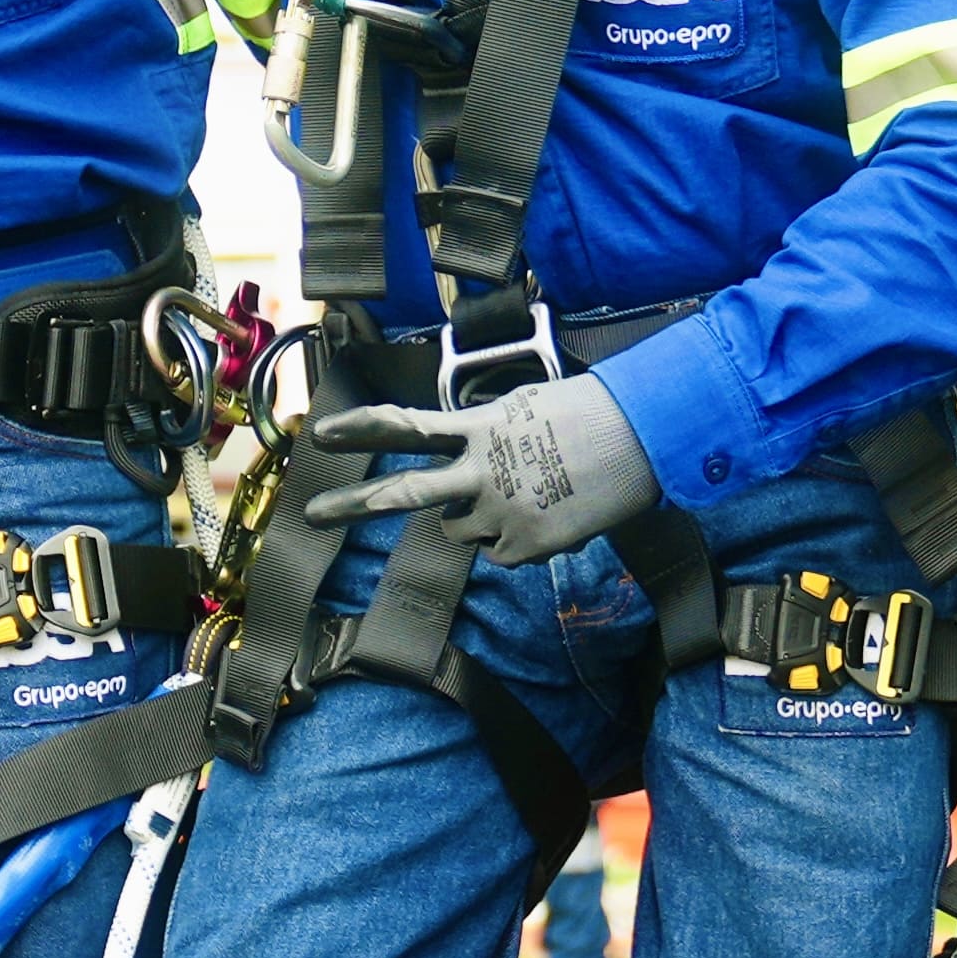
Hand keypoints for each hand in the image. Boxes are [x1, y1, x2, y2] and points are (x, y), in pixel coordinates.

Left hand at [302, 372, 661, 561]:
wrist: (644, 439)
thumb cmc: (591, 412)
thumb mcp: (527, 405)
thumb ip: (485, 428)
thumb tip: (469, 451)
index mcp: (480, 428)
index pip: (407, 425)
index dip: (362, 427)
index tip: (323, 432)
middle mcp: (481, 471)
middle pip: (404, 495)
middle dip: (353, 506)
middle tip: (313, 515)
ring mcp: (501, 512)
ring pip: (459, 530)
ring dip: (476, 518)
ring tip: (522, 494)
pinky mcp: (526, 544)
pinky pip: (500, 553)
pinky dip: (514, 541)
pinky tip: (547, 515)